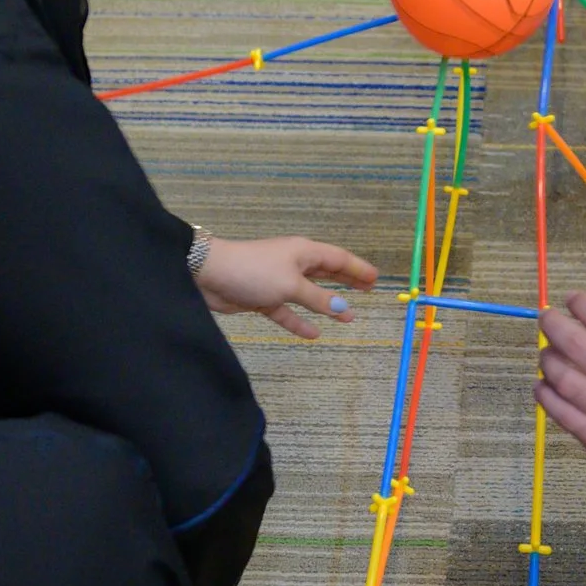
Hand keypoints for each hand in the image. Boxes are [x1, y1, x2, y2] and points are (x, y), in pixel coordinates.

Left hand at [194, 236, 378, 338]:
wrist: (210, 275)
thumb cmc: (253, 271)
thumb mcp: (291, 285)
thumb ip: (318, 298)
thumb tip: (343, 308)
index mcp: (303, 251)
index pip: (338, 258)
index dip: (358, 268)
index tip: (375, 278)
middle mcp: (293, 263)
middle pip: (326, 272)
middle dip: (347, 282)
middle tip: (368, 290)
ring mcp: (277, 280)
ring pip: (309, 294)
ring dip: (327, 305)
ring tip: (347, 316)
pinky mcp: (262, 297)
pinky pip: (287, 311)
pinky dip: (299, 321)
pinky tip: (313, 334)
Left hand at [537, 292, 585, 505]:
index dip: (583, 307)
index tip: (571, 300)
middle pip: (580, 348)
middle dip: (556, 327)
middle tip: (546, 318)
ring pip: (567, 381)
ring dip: (548, 362)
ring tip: (544, 354)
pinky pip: (567, 418)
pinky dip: (548, 399)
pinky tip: (542, 388)